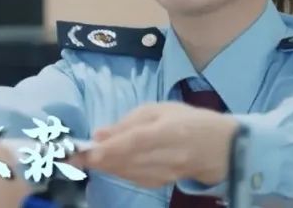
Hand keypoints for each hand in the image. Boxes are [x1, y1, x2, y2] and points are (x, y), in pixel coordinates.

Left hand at [84, 102, 238, 187]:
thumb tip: (100, 134)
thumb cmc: (189, 121)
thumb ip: (129, 121)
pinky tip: (105, 165)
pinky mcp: (161, 183)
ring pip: (127, 173)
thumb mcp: (160, 110)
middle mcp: (167, 156)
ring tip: (81, 159)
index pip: (137, 142)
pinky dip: (116, 172)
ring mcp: (165, 173)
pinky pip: (133, 179)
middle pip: (127, 161)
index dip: (113, 148)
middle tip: (71, 155)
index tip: (90, 152)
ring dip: (103, 166)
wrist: (221, 149)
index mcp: (169, 131)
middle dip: (97, 160)